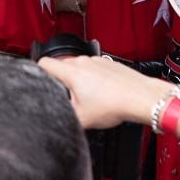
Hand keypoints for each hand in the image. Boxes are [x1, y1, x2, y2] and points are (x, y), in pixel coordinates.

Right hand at [36, 55, 171, 128]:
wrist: (141, 97)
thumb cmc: (115, 105)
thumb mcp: (82, 118)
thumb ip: (64, 116)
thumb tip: (56, 119)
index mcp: (71, 72)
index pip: (44, 63)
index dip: (38, 72)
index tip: (39, 80)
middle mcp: (83, 62)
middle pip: (62, 67)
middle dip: (62, 81)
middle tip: (68, 98)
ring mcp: (98, 61)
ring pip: (79, 68)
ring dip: (79, 80)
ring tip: (89, 98)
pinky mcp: (110, 63)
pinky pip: (94, 69)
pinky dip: (94, 79)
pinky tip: (103, 94)